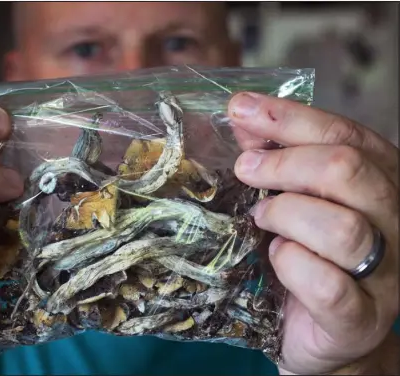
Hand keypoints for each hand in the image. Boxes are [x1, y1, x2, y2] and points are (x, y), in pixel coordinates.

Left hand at [228, 93, 398, 373]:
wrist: (321, 333)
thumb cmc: (306, 259)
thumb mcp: (293, 201)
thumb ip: (276, 160)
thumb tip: (242, 119)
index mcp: (383, 185)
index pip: (346, 135)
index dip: (291, 118)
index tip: (240, 108)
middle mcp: (396, 224)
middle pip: (349, 171)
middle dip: (285, 163)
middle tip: (245, 169)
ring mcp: (385, 276)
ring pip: (342, 227)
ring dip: (286, 214)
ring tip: (261, 218)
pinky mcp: (361, 319)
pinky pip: (327, 285)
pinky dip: (291, 265)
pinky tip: (277, 258)